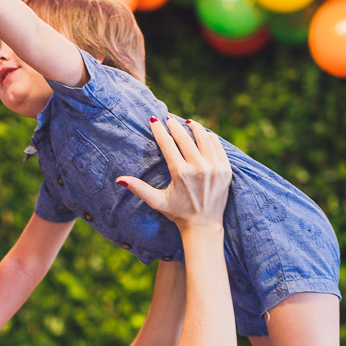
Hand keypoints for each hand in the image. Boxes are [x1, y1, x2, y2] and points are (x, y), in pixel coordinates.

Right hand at [117, 119, 231, 228]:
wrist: (204, 225)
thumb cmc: (178, 213)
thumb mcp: (157, 202)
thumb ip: (139, 189)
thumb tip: (119, 180)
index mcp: (181, 173)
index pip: (168, 144)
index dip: (159, 130)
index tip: (154, 120)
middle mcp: (199, 168)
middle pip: (185, 138)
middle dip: (174, 126)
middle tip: (169, 119)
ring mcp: (215, 168)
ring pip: (204, 138)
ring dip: (194, 127)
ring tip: (187, 122)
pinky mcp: (226, 170)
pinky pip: (217, 146)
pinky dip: (210, 137)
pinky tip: (203, 134)